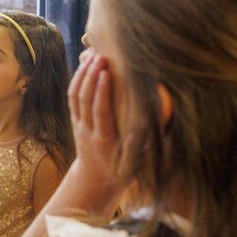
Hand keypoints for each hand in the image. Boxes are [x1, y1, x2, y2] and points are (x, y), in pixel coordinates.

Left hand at [69, 53, 133, 193]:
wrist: (94, 182)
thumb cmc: (122, 171)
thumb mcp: (136, 162)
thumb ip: (147, 142)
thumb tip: (164, 120)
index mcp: (105, 140)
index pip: (100, 111)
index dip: (101, 91)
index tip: (106, 73)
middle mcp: (88, 131)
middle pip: (85, 100)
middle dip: (91, 76)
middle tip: (100, 56)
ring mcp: (79, 126)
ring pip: (75, 96)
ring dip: (82, 74)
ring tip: (92, 55)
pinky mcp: (75, 122)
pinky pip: (72, 98)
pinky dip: (77, 80)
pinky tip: (85, 66)